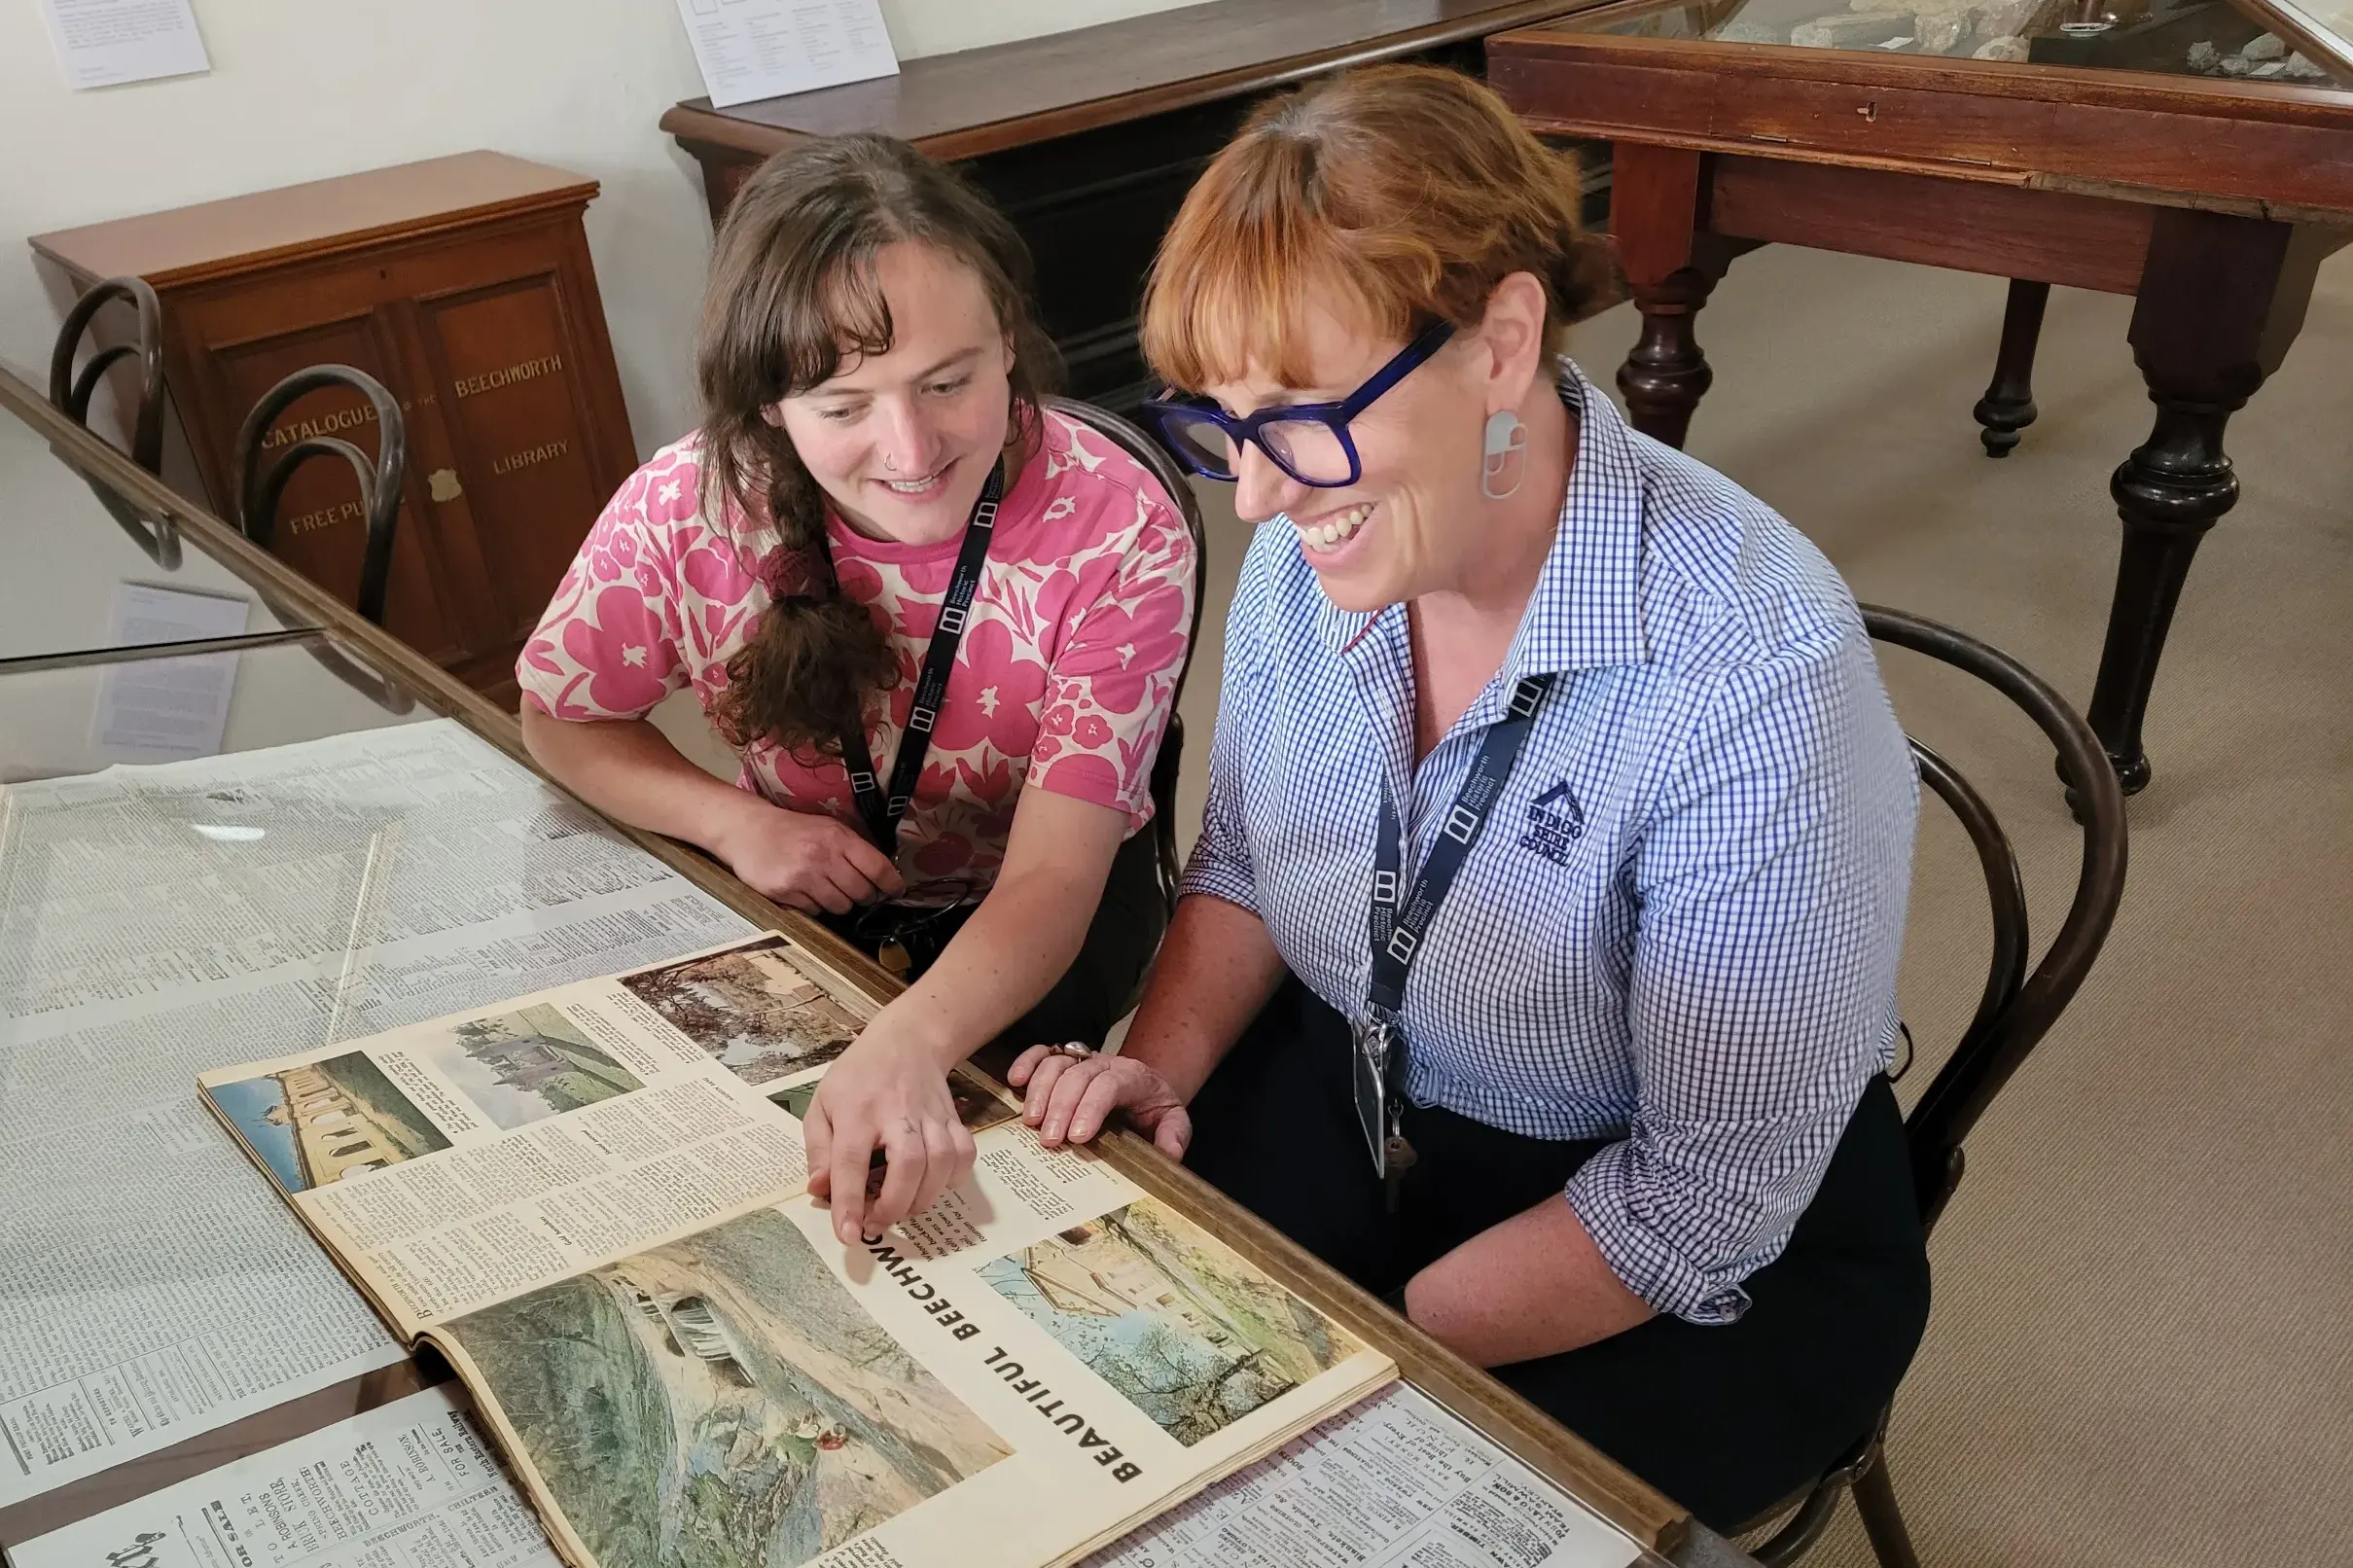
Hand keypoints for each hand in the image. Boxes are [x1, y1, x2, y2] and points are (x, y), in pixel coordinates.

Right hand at [713, 795, 903, 914]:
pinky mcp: (785, 893)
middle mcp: (822, 857)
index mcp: (837, 838)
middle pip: (862, 893)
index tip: (895, 891)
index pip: (878, 868)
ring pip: (841, 907)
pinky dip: (816, 906)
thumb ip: (854, 849)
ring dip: (840, 903)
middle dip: (865, 896)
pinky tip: (807, 891)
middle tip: (858, 891)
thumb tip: (885, 875)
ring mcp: (803, 877)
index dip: (892, 884)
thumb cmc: (793, 830)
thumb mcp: (827, 828)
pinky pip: (815, 912)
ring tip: (829, 889)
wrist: (748, 831)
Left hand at [803, 1022, 974, 1244]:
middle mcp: (898, 1113)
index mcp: (857, 1112)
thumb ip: (818, 1150)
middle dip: (895, 1204)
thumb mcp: (822, 1105)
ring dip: (923, 1198)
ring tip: (901, 1208)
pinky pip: (965, 1156)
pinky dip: (953, 1179)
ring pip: (941, 1163)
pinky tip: (932, 1185)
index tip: (847, 1235)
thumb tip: (820, 1190)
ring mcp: (932, 1116)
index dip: (849, 1202)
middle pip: (908, 1164)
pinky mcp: (954, 1119)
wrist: (906, 1041)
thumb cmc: (857, 1078)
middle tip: (876, 1222)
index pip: (851, 1161)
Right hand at [1009, 1045, 1191, 1158]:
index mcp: (1134, 1077)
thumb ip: (1174, 1135)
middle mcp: (1106, 1063)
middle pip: (1079, 1075)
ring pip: (1057, 1063)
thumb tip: (1169, 1153)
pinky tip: (1014, 1082)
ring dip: (1040, 1091)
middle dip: (1061, 1106)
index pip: (1110, 1084)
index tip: (1077, 1136)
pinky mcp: (1064, 1061)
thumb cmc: (1154, 1109)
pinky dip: (1027, 1063)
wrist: (1146, 1088)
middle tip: (1049, 1140)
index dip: (1091, 1107)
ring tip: (1030, 1122)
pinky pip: (1042, 1053)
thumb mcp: (1173, 1122)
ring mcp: (1083, 1059)